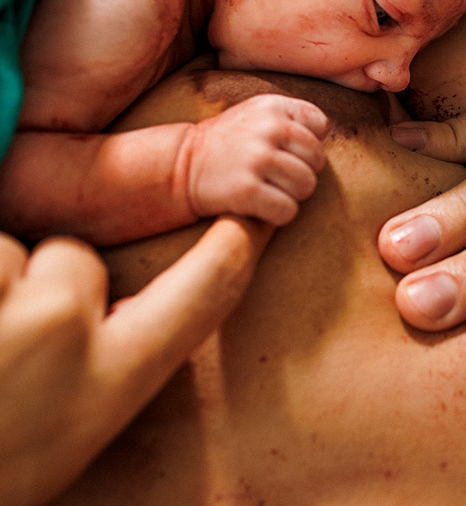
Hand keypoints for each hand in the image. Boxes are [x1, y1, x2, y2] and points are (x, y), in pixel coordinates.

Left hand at [0, 218, 271, 505]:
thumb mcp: (66, 435)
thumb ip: (101, 365)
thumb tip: (104, 301)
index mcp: (109, 383)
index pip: (202, 298)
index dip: (233, 252)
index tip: (249, 222)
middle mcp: (64, 334)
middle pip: (73, 259)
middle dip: (38, 283)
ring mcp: (3, 307)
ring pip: (6, 248)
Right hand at [181, 94, 327, 225]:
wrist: (180, 165)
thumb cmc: (228, 143)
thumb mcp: (257, 114)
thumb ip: (291, 119)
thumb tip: (326, 137)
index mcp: (273, 106)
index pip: (319, 125)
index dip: (308, 144)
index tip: (287, 152)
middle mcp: (268, 128)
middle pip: (317, 159)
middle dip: (303, 172)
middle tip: (279, 177)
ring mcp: (257, 159)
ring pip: (307, 186)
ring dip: (292, 195)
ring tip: (270, 191)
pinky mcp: (247, 190)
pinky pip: (288, 210)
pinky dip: (279, 215)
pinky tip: (262, 208)